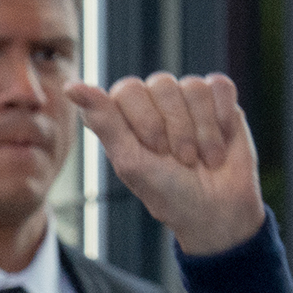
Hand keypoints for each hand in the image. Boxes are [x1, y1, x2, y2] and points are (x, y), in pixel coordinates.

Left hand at [65, 73, 267, 258]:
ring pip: (193, 86)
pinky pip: (219, 86)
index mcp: (124, 115)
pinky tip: (220, 141)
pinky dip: (222, 116)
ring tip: (202, 158)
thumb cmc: (167, 191)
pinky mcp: (219, 100)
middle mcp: (153, 102)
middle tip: (181, 160)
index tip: (154, 151)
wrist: (216, 208)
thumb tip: (71, 85)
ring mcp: (187, 99)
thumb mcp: (130, 161)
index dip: (145, 118)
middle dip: (176, 128)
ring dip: (202, 129)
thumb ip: (103, 121)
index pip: (127, 89)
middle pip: (162, 84)